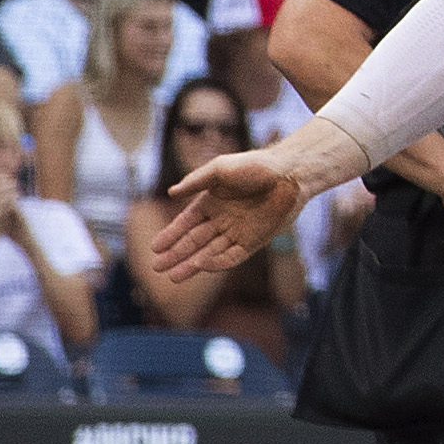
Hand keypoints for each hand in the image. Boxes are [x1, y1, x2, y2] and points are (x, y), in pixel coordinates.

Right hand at [146, 145, 316, 278]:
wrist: (288, 175)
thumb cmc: (255, 166)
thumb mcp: (220, 169)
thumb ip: (195, 181)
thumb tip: (170, 193)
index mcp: (211, 202)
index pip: (186, 223)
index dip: (171, 235)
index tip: (155, 248)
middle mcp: (222, 219)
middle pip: (194, 242)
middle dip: (176, 255)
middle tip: (158, 268)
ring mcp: (237, 232)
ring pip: (210, 252)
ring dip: (192, 264)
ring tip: (173, 276)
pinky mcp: (254, 242)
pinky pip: (232, 256)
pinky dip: (217, 262)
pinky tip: (201, 266)